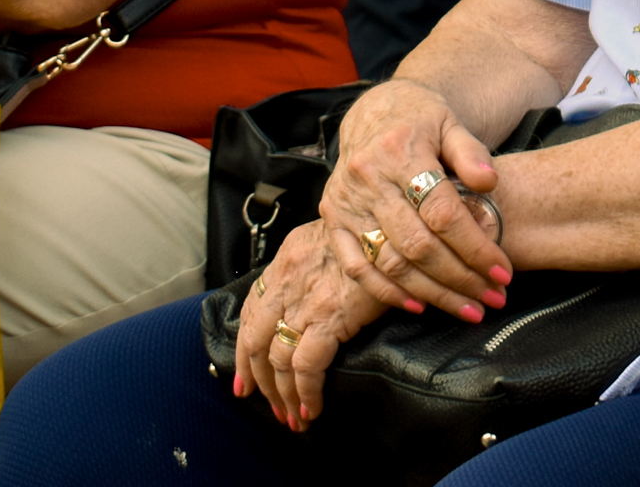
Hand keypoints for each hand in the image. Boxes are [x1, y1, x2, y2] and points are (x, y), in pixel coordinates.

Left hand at [237, 217, 394, 429]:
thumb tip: (316, 292)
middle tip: (270, 406)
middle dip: (258, 380)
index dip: (244, 346)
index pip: (251, 309)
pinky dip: (306, 392)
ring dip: (283, 395)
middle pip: (256, 340)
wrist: (395, 222)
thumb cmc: (373, 230)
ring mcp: (305, 300)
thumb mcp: (332, 236)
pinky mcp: (329, 316)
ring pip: (277, 359)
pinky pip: (306, 366)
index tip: (246, 376)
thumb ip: (316, 264)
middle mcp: (287, 281)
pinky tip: (312, 408)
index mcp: (286, 260)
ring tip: (294, 418)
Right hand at [323, 79, 511, 317]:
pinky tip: (420, 306)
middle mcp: (367, 178)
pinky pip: (357, 267)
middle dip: (460, 278)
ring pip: (390, 263)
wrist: (375, 112)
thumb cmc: (421, 119)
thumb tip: (489, 182)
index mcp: (400, 150)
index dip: (474, 245)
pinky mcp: (332, 221)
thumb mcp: (451, 123)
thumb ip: (471, 152)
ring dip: (432, 293)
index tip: (503, 271)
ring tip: (468, 308)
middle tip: (493, 298)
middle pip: (417, 244)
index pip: (441, 211)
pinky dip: (387, 292)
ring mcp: (345, 203)